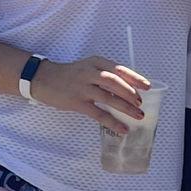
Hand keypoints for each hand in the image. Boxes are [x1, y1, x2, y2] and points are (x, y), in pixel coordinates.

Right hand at [32, 57, 149, 127]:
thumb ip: (104, 74)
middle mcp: (90, 72)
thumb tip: (127, 89)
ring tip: (138, 115)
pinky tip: (122, 128)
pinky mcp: (76, 102)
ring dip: (125, 107)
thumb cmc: (70, 75)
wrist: (44, 79)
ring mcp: (83, 87)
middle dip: (131, 93)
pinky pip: (98, 113)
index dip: (135, 78)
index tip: (147, 86)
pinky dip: (112, 121)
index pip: (119, 69)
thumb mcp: (88, 67)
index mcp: (96, 62)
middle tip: (141, 103)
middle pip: (115, 82)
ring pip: (109, 97)